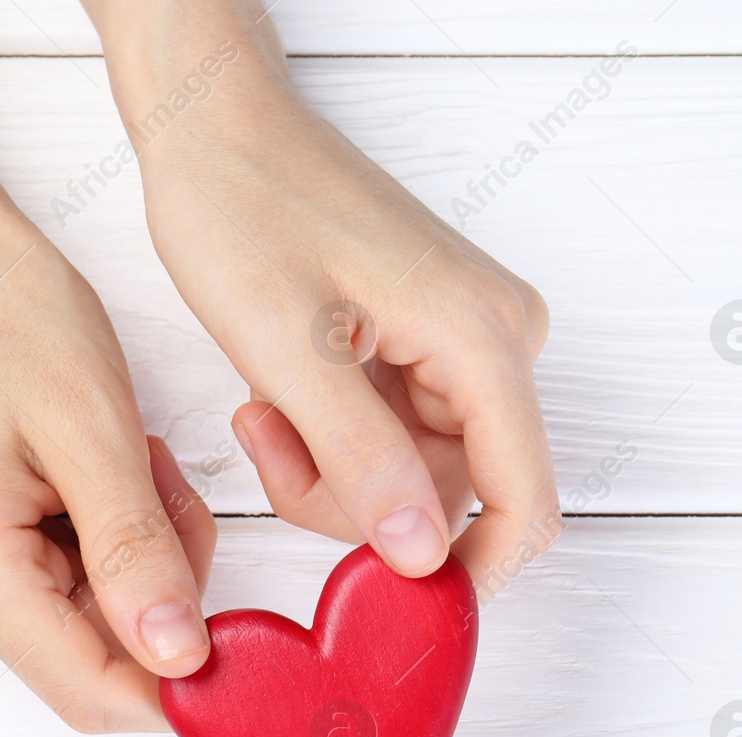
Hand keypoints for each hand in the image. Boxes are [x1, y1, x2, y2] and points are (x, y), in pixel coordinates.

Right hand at [0, 207, 215, 731]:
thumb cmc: (10, 319)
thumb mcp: (94, 429)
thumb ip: (137, 551)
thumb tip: (179, 657)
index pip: (90, 690)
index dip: (182, 690)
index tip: (254, 649)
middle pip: (102, 654)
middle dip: (167, 588)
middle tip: (165, 482)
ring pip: (100, 620)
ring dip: (148, 553)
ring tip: (132, 460)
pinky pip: (77, 587)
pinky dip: (119, 538)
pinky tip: (107, 471)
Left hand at [94, 6, 560, 597]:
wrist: (218, 126)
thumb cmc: (245, 205)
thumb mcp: (288, 348)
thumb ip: (363, 460)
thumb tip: (422, 558)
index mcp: (486, 339)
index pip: (524, 502)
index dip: (468, 573)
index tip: (391, 605)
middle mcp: (498, 341)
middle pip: (461, 494)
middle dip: (363, 505)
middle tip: (273, 452)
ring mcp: (468, 341)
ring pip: (422, 472)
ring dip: (338, 472)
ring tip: (266, 412)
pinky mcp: (433, 341)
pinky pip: (402, 434)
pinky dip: (338, 439)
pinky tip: (284, 394)